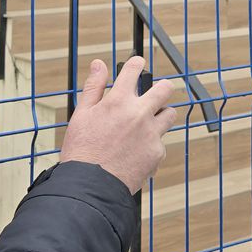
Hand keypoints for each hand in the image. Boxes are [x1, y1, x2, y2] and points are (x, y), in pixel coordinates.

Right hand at [59, 57, 177, 194]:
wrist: (90, 188)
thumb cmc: (82, 152)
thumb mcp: (81, 115)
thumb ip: (93, 87)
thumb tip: (99, 64)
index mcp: (119, 101)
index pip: (134, 70)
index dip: (136, 64)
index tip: (137, 65)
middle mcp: (139, 114)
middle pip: (165, 88)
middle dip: (162, 87)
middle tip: (155, 93)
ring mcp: (151, 133)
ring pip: (170, 114)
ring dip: (161, 115)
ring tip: (146, 124)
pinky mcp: (157, 153)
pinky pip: (161, 143)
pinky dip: (152, 145)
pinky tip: (136, 153)